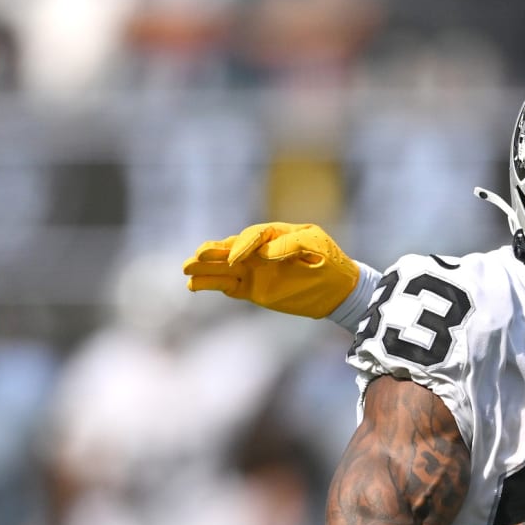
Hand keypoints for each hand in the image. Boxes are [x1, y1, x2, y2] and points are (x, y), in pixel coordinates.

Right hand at [182, 222, 359, 317]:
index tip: (235, 259)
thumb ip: (292, 245)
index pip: (253, 236)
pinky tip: (194, 285)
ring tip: (186, 270)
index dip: (242, 246)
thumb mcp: (317, 247)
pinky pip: (229, 286)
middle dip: (212, 253)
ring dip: (206, 268)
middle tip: (195, 257)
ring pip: (224, 268)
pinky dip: (212, 285)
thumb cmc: (330, 263)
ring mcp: (255, 270)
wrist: (338, 289)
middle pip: (230, 248)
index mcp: (275, 235)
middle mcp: (260, 251)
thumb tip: (264, 253)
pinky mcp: (253, 289)